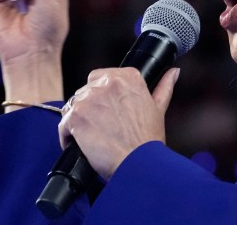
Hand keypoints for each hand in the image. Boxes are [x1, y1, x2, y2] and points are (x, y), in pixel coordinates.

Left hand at [59, 66, 179, 178]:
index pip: (101, 76)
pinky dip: (68, 135)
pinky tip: (82, 144)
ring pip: (73, 105)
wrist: (136, 163)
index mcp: (128, 77)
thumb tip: (173, 73)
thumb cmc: (147, 139)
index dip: (101, 95)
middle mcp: (107, 83)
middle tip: (100, 124)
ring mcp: (89, 99)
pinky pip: (63, 123)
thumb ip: (164, 87)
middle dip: (89, 106)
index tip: (106, 109)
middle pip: (85, 90)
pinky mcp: (75, 116)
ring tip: (92, 136)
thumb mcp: (159, 108)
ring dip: (78, 119)